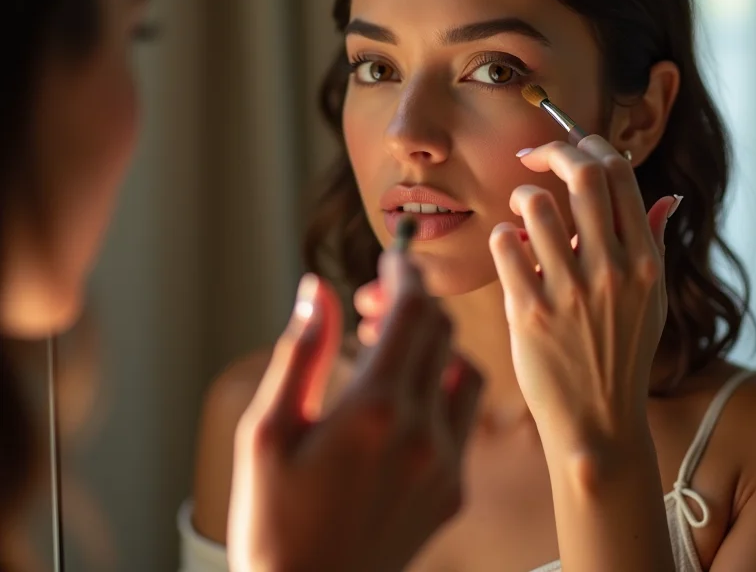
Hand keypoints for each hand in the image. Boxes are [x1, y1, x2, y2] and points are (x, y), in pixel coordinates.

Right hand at [228, 254, 483, 571]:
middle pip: (441, 330)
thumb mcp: (266, 432)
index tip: (391, 260)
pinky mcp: (454, 489)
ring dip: (433, 342)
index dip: (405, 275)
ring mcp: (445, 463)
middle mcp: (422, 432)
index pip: (413, 312)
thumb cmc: (272, 520)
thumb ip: (300, 353)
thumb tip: (316, 288)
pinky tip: (402, 399)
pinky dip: (441, 385)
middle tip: (371, 305)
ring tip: (387, 348)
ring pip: (463, 367)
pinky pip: (464, 414)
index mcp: (374, 410)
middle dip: (413, 301)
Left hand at [489, 135, 679, 455]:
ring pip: (535, 203)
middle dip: (550, 151)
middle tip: (532, 157)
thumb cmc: (620, 353)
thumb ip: (654, 243)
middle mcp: (611, 269)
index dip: (587, 146)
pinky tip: (510, 250)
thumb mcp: (652, 300)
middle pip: (582, 175)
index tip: (567, 148)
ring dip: (521, 197)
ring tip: (521, 214)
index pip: (618, 174)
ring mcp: (570, 291)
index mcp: (644, 260)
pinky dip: (502, 237)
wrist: (597, 418)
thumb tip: (666, 197)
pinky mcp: (530, 311)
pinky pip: (505, 245)